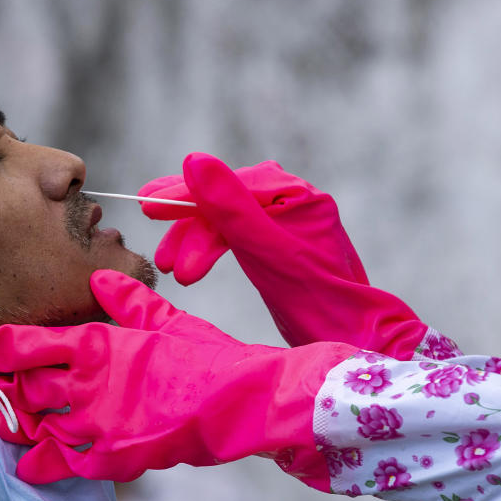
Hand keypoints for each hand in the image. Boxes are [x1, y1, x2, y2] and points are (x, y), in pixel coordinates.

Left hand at [0, 269, 353, 484]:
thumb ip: (126, 298)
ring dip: (14, 427)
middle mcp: (88, 384)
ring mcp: (99, 424)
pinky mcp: (114, 458)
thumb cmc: (204, 355)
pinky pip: (67, 463)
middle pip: (25, 389)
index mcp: (97, 344)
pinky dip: (44, 464)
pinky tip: (26, 464)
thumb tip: (99, 274)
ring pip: (40, 427)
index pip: (29, 344)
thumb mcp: (165, 319)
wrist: (240, 401)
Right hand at [141, 153, 428, 358]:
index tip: (147, 206)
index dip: (185, 194)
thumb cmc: (317, 302)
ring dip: (193, 242)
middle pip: (223, 200)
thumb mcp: (266, 252)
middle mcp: (290, 200)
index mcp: (294, 194)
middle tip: (153, 240)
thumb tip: (192, 159)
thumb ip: (230, 206)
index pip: (228, 184)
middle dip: (186, 224)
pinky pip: (233, 235)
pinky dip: (208, 248)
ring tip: (171, 271)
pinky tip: (190, 265)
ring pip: (224, 220)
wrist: (353, 341)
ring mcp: (283, 222)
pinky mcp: (276, 245)